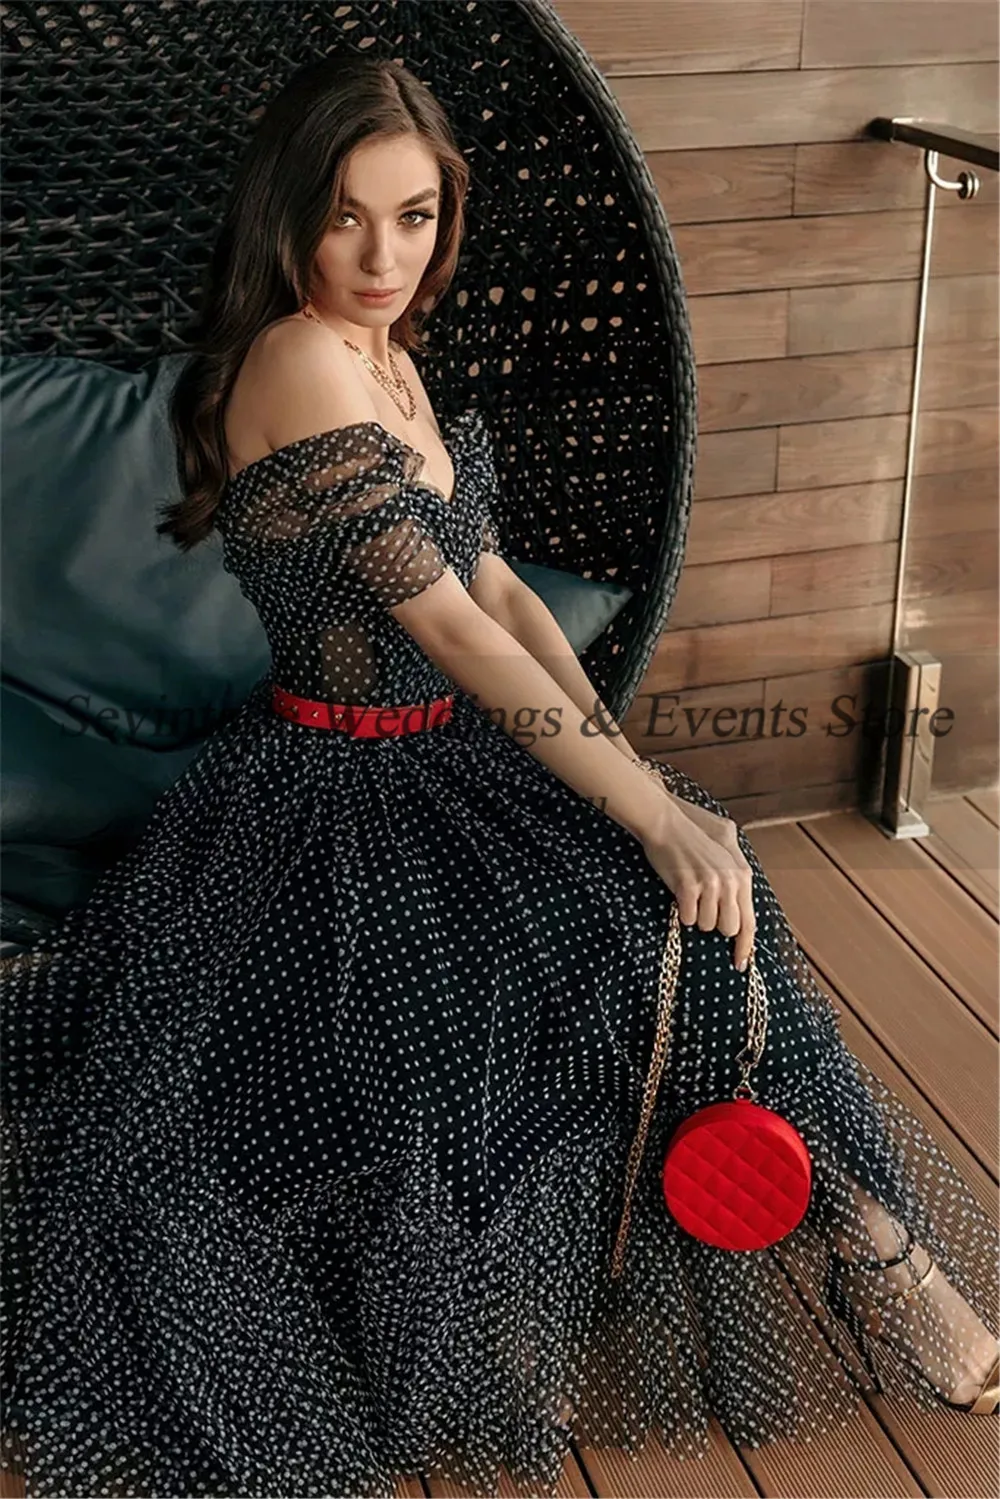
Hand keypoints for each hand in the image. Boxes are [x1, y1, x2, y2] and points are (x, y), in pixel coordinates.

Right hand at [640, 791, 755, 972]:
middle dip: (714, 924)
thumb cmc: (691, 839)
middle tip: (701, 908)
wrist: (666, 823)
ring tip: (689, 893)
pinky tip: (679, 893)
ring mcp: (710, 884)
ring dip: (696, 916)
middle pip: (729, 929)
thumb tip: (739, 915)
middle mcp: (730, 881)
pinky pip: (687, 918)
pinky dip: (682, 911)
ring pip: (706, 925)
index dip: (745, 946)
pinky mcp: (688, 886)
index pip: (750, 922)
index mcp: (742, 875)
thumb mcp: (724, 857)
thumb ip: (736, 881)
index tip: (740, 964)